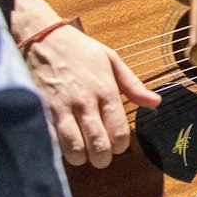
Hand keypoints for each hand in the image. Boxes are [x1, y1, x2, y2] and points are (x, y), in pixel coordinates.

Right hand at [23, 23, 162, 167]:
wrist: (43, 38)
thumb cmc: (79, 49)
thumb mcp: (112, 60)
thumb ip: (133, 85)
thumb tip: (155, 103)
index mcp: (106, 90)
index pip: (119, 132)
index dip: (120, 147)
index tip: (116, 147)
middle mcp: (85, 102)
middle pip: (98, 145)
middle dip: (102, 159)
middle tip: (100, 158)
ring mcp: (61, 108)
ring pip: (73, 148)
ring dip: (80, 158)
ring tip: (81, 156)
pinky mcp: (40, 111)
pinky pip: (50, 141)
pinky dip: (57, 151)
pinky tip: (61, 148)